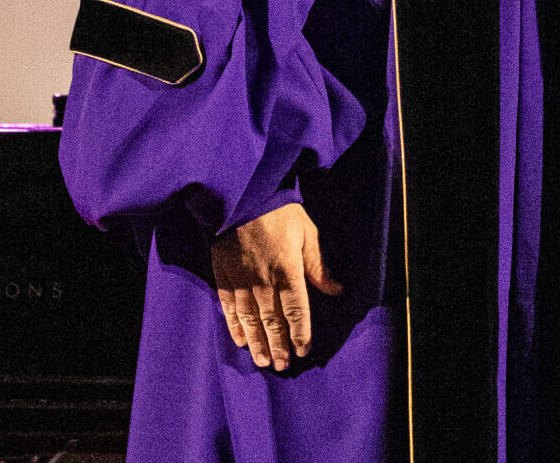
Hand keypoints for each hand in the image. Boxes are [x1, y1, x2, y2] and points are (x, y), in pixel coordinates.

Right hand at [211, 201, 341, 369]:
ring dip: (257, 342)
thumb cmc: (279, 211)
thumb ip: (319, 264)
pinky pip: (228, 307)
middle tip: (283, 366)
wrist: (241, 194)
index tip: (304, 350)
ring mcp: (240, 279)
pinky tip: (240, 341)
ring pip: (250, 319)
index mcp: (287, 269)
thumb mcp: (306, 231)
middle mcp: (263, 280)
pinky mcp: (223, 275)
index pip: (295, 310)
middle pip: (272, 320)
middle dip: (279, 345)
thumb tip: (337, 290)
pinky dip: (234, 326)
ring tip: (263, 361)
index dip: (300, 333)